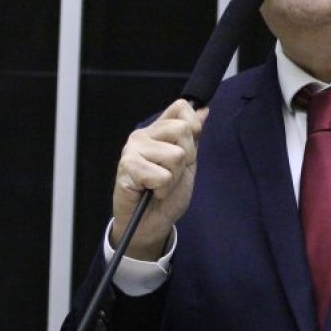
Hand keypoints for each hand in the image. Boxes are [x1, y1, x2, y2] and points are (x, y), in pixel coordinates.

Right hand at [110, 99, 207, 260]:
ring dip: (174, 177)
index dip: (193, 127)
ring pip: (176, 155)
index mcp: (157, 130)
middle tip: (172, 173)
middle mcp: (143, 135)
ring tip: (161, 184)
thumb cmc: (167, 194)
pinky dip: (163, 188)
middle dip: (187, 158)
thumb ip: (193, 137)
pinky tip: (152, 191)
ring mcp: (132, 149)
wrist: (150, 223)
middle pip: (183, 130)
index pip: (181, 107)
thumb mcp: (188, 163)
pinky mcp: (127, 167)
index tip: (188, 151)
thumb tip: (204, 109)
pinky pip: (162, 175)